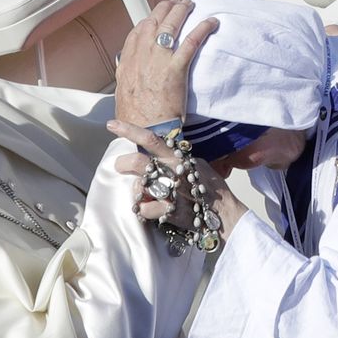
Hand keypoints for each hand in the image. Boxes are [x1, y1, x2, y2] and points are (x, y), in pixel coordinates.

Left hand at [108, 120, 247, 240]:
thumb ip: (179, 157)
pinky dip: (142, 209)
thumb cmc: (210, 188)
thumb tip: (160, 147)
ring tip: (137, 193)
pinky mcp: (172, 211)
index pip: (152, 139)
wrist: (226, 213)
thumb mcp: (197, 164)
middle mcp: (175, 172)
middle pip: (139, 163)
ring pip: (139, 186)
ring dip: (134, 190)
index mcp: (180, 158)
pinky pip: (145, 209)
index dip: (130, 130)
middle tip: (119, 167)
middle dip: (123, 163)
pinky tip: (146, 209)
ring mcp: (173, 192)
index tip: (111, 124)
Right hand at [115, 0, 218, 125]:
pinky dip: (202, 28)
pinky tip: (211, 22)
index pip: (138, 31)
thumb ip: (126, 78)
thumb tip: (125, 73)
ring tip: (191, 5)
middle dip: (166, 9)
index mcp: (129, 61)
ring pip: (170, 25)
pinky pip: (191, 41)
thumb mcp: (123, 93)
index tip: (156, 16)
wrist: (145, 129)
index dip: (149, 20)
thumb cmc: (136, 118)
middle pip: (154, 21)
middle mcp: (142, 55)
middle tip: (175, 4)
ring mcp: (158, 60)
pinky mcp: (176, 68)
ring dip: (182, 11)